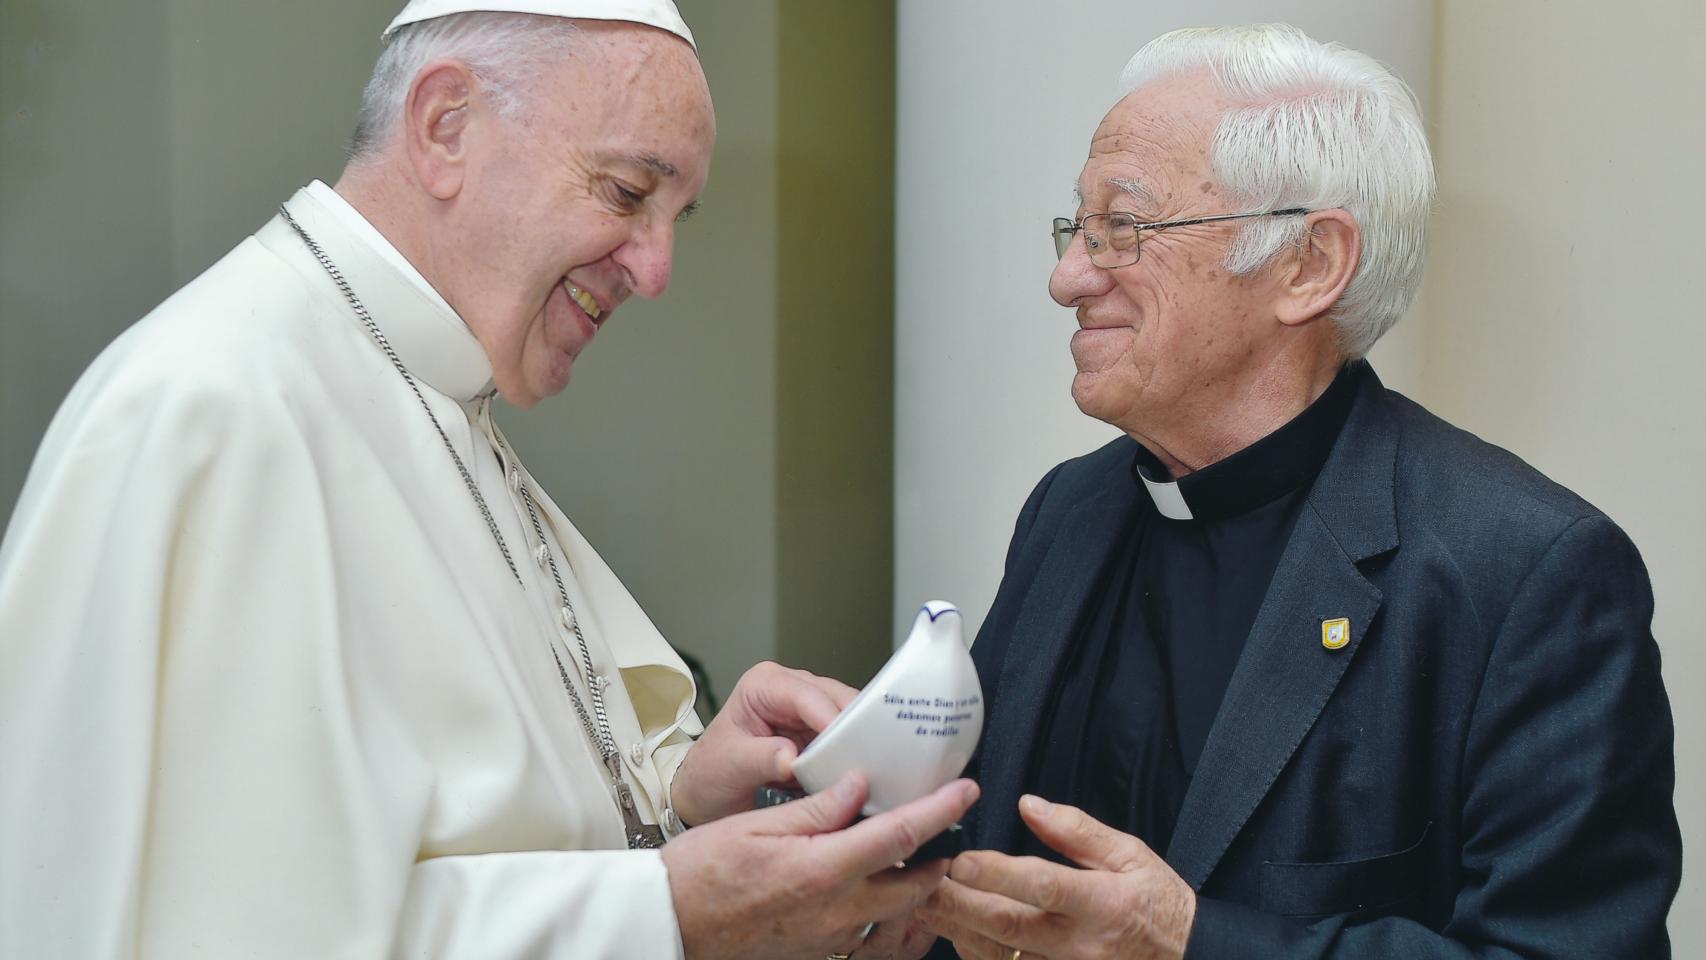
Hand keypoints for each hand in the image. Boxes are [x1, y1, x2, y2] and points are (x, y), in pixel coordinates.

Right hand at [662, 772, 978, 959]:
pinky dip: (879, 905)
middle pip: (913, 884)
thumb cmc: (698, 873)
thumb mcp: (756, 824)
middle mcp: (835, 912)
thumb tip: (860, 783)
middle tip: (945, 823)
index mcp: (822, 870)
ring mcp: (829, 939)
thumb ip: (817, 807)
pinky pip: (865, 930)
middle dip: (939, 855)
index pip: (901, 835)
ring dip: (911, 882)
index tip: (965, 789)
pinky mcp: (818, 952)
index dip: (940, 810)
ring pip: (893, 912)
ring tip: (912, 850)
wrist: (667, 928)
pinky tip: (865, 880)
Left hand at [671, 661, 856, 825]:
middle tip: (867, 758)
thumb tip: (792, 757)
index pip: (806, 694)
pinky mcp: (818, 735)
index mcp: (763, 685)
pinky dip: (852, 757)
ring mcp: (807, 713)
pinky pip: (846, 741)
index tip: (847, 742)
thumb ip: (760, 759)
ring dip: (857, 744)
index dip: (829, 716)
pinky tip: (857, 774)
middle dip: (852, 727)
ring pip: (848, 719)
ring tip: (866, 769)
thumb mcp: (729, 765)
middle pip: (836, 700)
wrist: (706, 792)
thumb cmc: (709, 771)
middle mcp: (790, 691)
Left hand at [919, 795, 1195, 959]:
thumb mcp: (1131, 855)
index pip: (1042, 887)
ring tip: (920, 906)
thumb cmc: (1156, 904)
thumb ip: (1077, 830)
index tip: (961, 860)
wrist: (1186, 958)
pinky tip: (954, 933)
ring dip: (956, 932)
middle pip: (1007, 926)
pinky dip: (978, 954)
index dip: (998, 875)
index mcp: (1101, 903)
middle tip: (919, 884)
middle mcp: (1079, 945)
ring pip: (999, 955)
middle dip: (958, 905)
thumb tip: (1029, 805)